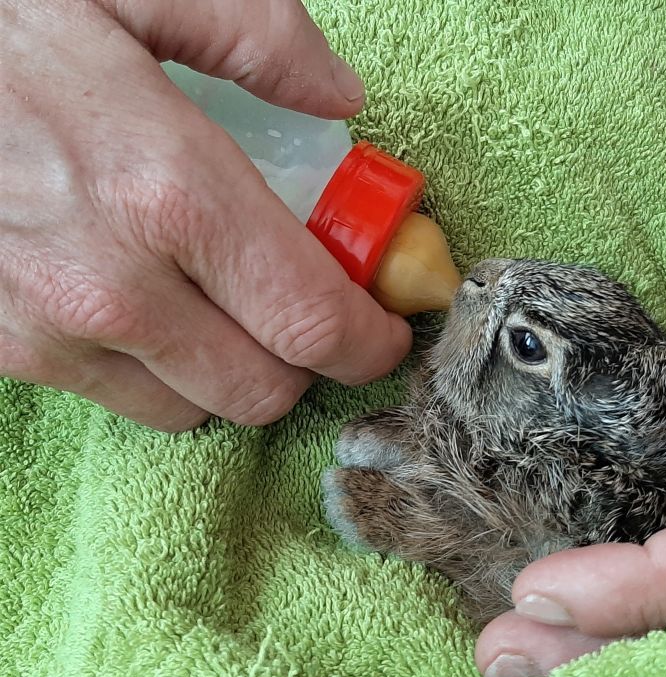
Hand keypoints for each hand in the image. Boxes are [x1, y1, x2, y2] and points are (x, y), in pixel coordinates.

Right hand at [0, 0, 411, 430]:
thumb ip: (256, 36)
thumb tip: (338, 98)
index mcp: (167, 190)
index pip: (311, 320)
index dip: (367, 339)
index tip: (385, 329)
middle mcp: (112, 284)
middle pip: (264, 389)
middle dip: (307, 359)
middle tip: (309, 307)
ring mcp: (48, 329)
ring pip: (194, 410)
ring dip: (231, 369)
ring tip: (224, 303)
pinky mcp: (0, 349)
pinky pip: (117, 399)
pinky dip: (157, 371)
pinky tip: (148, 306)